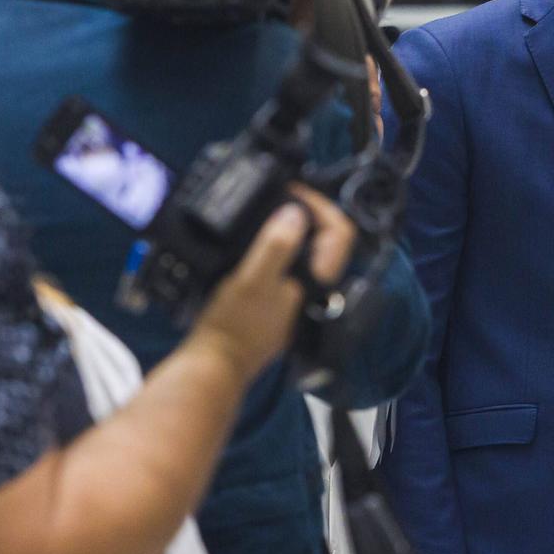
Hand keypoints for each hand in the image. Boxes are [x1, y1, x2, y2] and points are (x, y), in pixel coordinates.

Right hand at [186, 185, 353, 383]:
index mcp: (317, 281)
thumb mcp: (253, 277)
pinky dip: (270, 244)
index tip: (293, 190)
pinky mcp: (272, 301)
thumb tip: (296, 212)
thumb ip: (277, 245)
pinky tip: (249, 238)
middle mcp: (311, 288)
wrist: (212, 363)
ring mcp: (292, 295)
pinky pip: (281, 262)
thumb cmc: (233, 324)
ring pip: (301, 249)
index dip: (321, 204)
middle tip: (277, 192)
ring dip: (285, 226)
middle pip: (322, 238)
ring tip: (262, 208)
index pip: (340, 232)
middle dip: (304, 211)